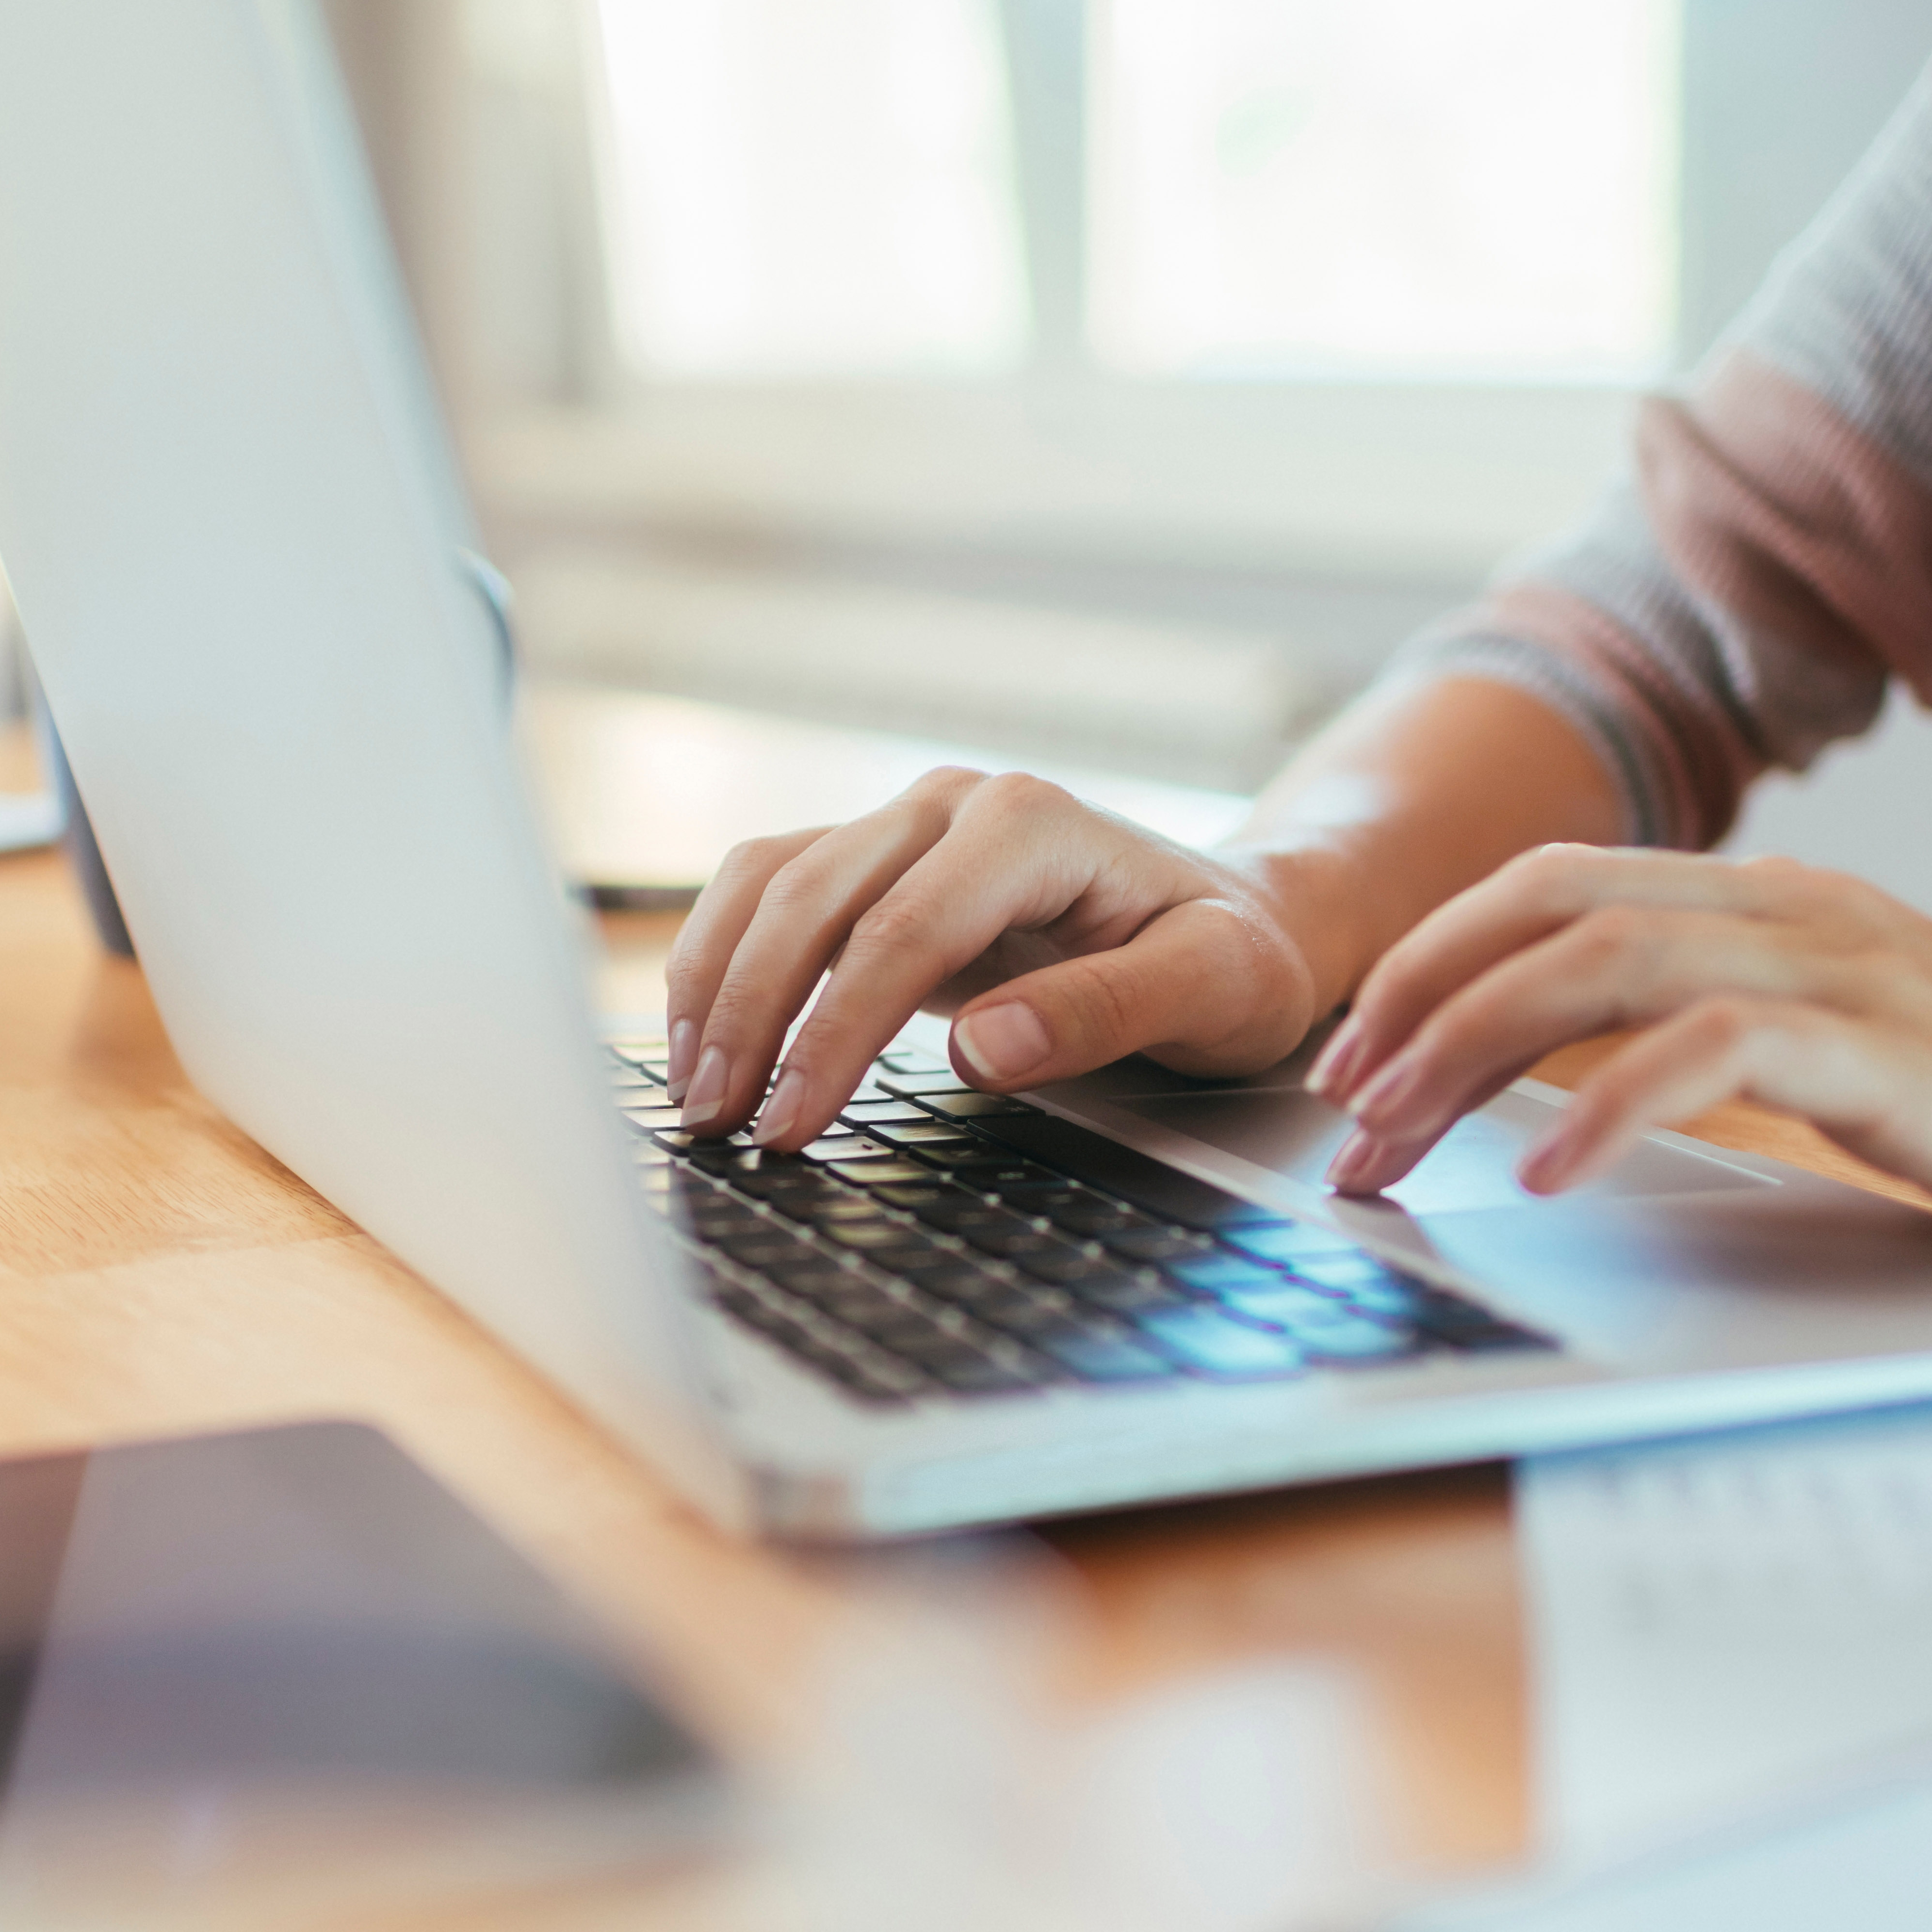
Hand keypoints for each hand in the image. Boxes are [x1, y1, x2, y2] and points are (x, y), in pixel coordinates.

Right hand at [662, 769, 1327, 1147]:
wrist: (1237, 919)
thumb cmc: (1232, 958)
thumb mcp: (1215, 988)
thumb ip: (1105, 1012)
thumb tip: (982, 1049)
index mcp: (1033, 823)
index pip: (902, 931)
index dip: (835, 1032)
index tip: (794, 1123)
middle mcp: (955, 806)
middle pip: (814, 897)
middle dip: (752, 1016)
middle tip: (718, 1125)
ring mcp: (907, 826)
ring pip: (770, 880)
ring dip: (716, 983)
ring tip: (694, 1093)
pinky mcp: (878, 863)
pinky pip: (771, 891)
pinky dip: (723, 960)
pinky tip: (707, 1043)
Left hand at [1306, 845, 1931, 1280]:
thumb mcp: (1834, 1050)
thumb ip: (1714, 1036)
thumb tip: (1565, 1092)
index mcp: (1771, 902)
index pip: (1554, 882)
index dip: (1433, 954)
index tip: (1356, 1052)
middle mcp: (1792, 911)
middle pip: (1549, 909)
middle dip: (1418, 1001)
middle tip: (1342, 1106)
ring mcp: (1844, 970)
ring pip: (1603, 963)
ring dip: (1474, 1050)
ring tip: (1397, 1137)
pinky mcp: (1890, 1051)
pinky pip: (1714, 1051)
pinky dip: (1610, 1107)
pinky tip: (1545, 1173)